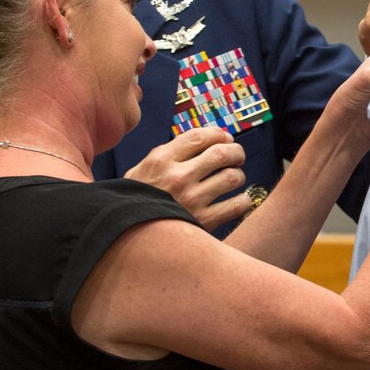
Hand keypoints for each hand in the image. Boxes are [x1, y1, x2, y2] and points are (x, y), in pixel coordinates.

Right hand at [124, 127, 248, 229]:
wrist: (127, 235)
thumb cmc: (137, 200)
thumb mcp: (142, 170)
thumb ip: (169, 155)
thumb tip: (205, 141)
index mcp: (161, 160)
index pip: (199, 137)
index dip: (218, 134)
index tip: (225, 138)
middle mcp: (178, 177)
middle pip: (221, 153)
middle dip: (236, 152)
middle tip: (237, 157)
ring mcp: (192, 200)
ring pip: (232, 177)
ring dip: (239, 175)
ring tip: (235, 178)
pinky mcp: (203, 222)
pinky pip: (236, 206)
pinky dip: (243, 200)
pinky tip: (239, 200)